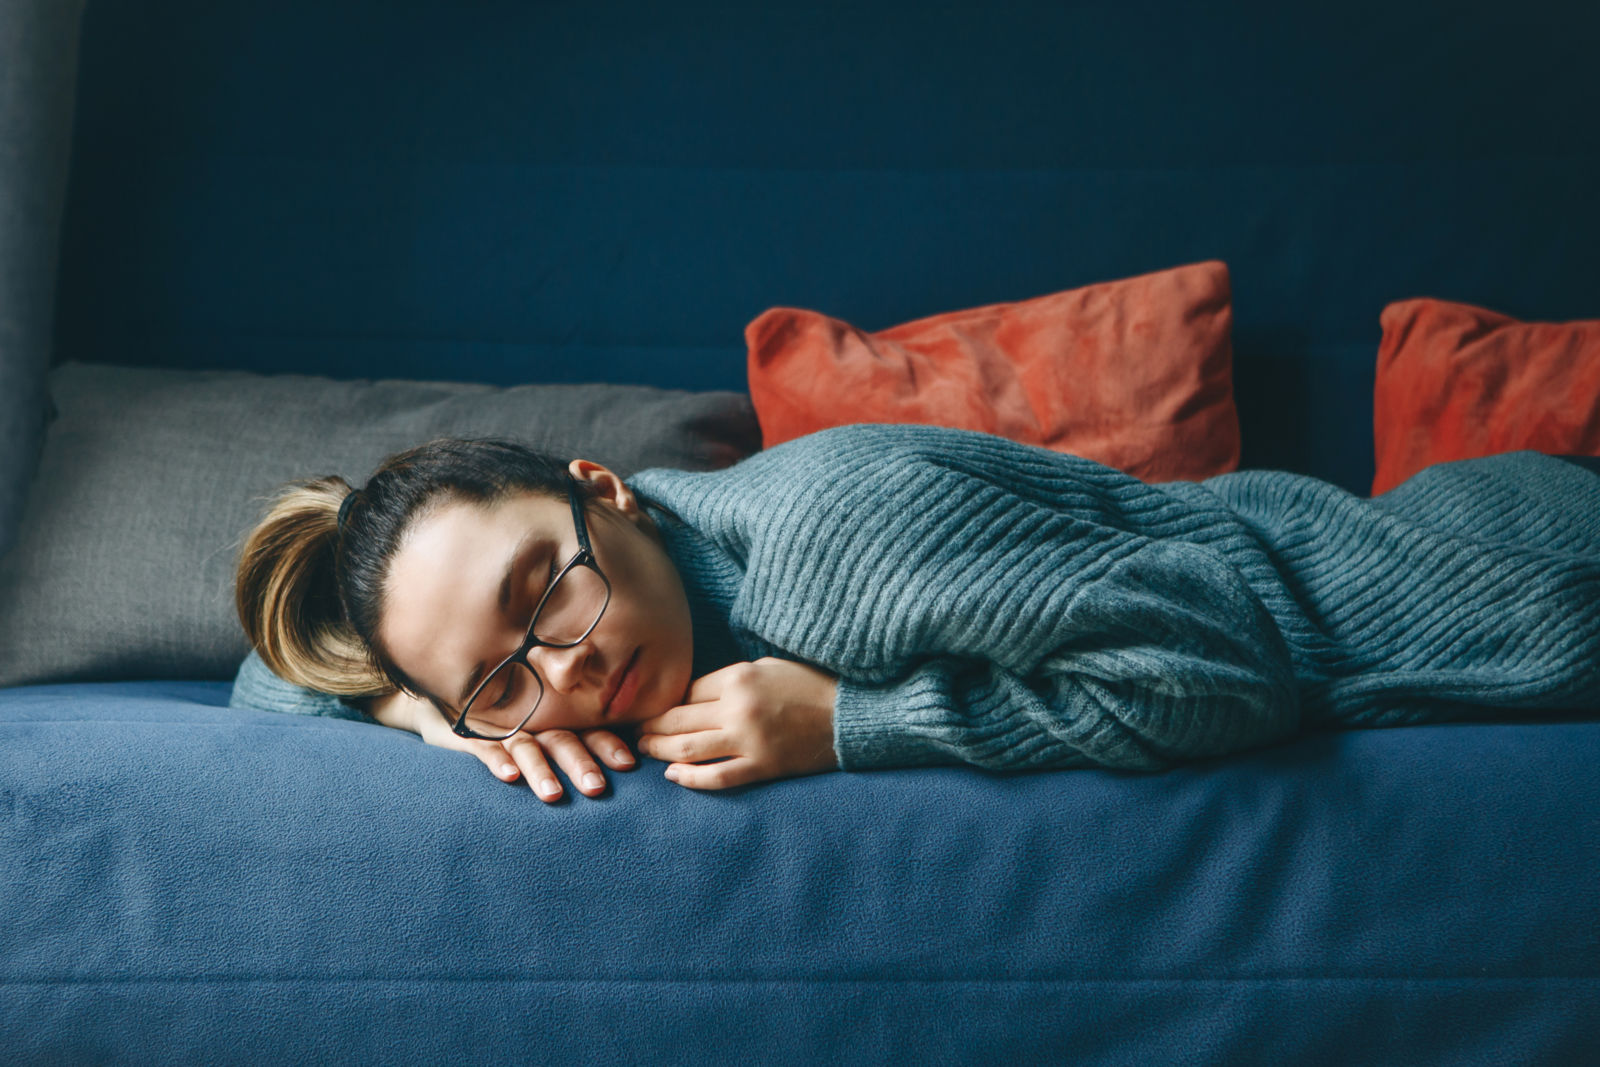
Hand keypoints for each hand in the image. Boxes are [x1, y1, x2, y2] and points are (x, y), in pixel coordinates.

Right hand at [366, 689, 635, 802]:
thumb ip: (579, 742)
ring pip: (527, 748)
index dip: (608, 745)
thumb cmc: (515, 723)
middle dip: (580, 764)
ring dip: (541, 770)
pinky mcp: (473, 734)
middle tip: (597, 788)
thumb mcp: (548, 728)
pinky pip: (486, 747)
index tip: (629, 765)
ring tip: (553, 795)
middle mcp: (536, 722)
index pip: (589, 731)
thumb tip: (625, 767)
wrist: (455, 703)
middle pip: (562, 740)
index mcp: (559, 720)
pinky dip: (497, 760)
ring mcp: (504, 728)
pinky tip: (508, 776)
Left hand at [635, 657, 837, 789]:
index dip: (662, 700)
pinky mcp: (763, 766)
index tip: (647, 707)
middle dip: (649, 725)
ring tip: (644, 750)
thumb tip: (690, 696)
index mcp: (738, 677)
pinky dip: (689, 778)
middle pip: (677, 719)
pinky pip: (716, 777)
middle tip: (634, 730)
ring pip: (687, 748)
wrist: (853, 714)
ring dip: (658, 750)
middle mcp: (738, 708)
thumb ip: (729, 680)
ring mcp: (749, 740)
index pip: (684, 691)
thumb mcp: (767, 667)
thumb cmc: (810, 685)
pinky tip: (673, 775)